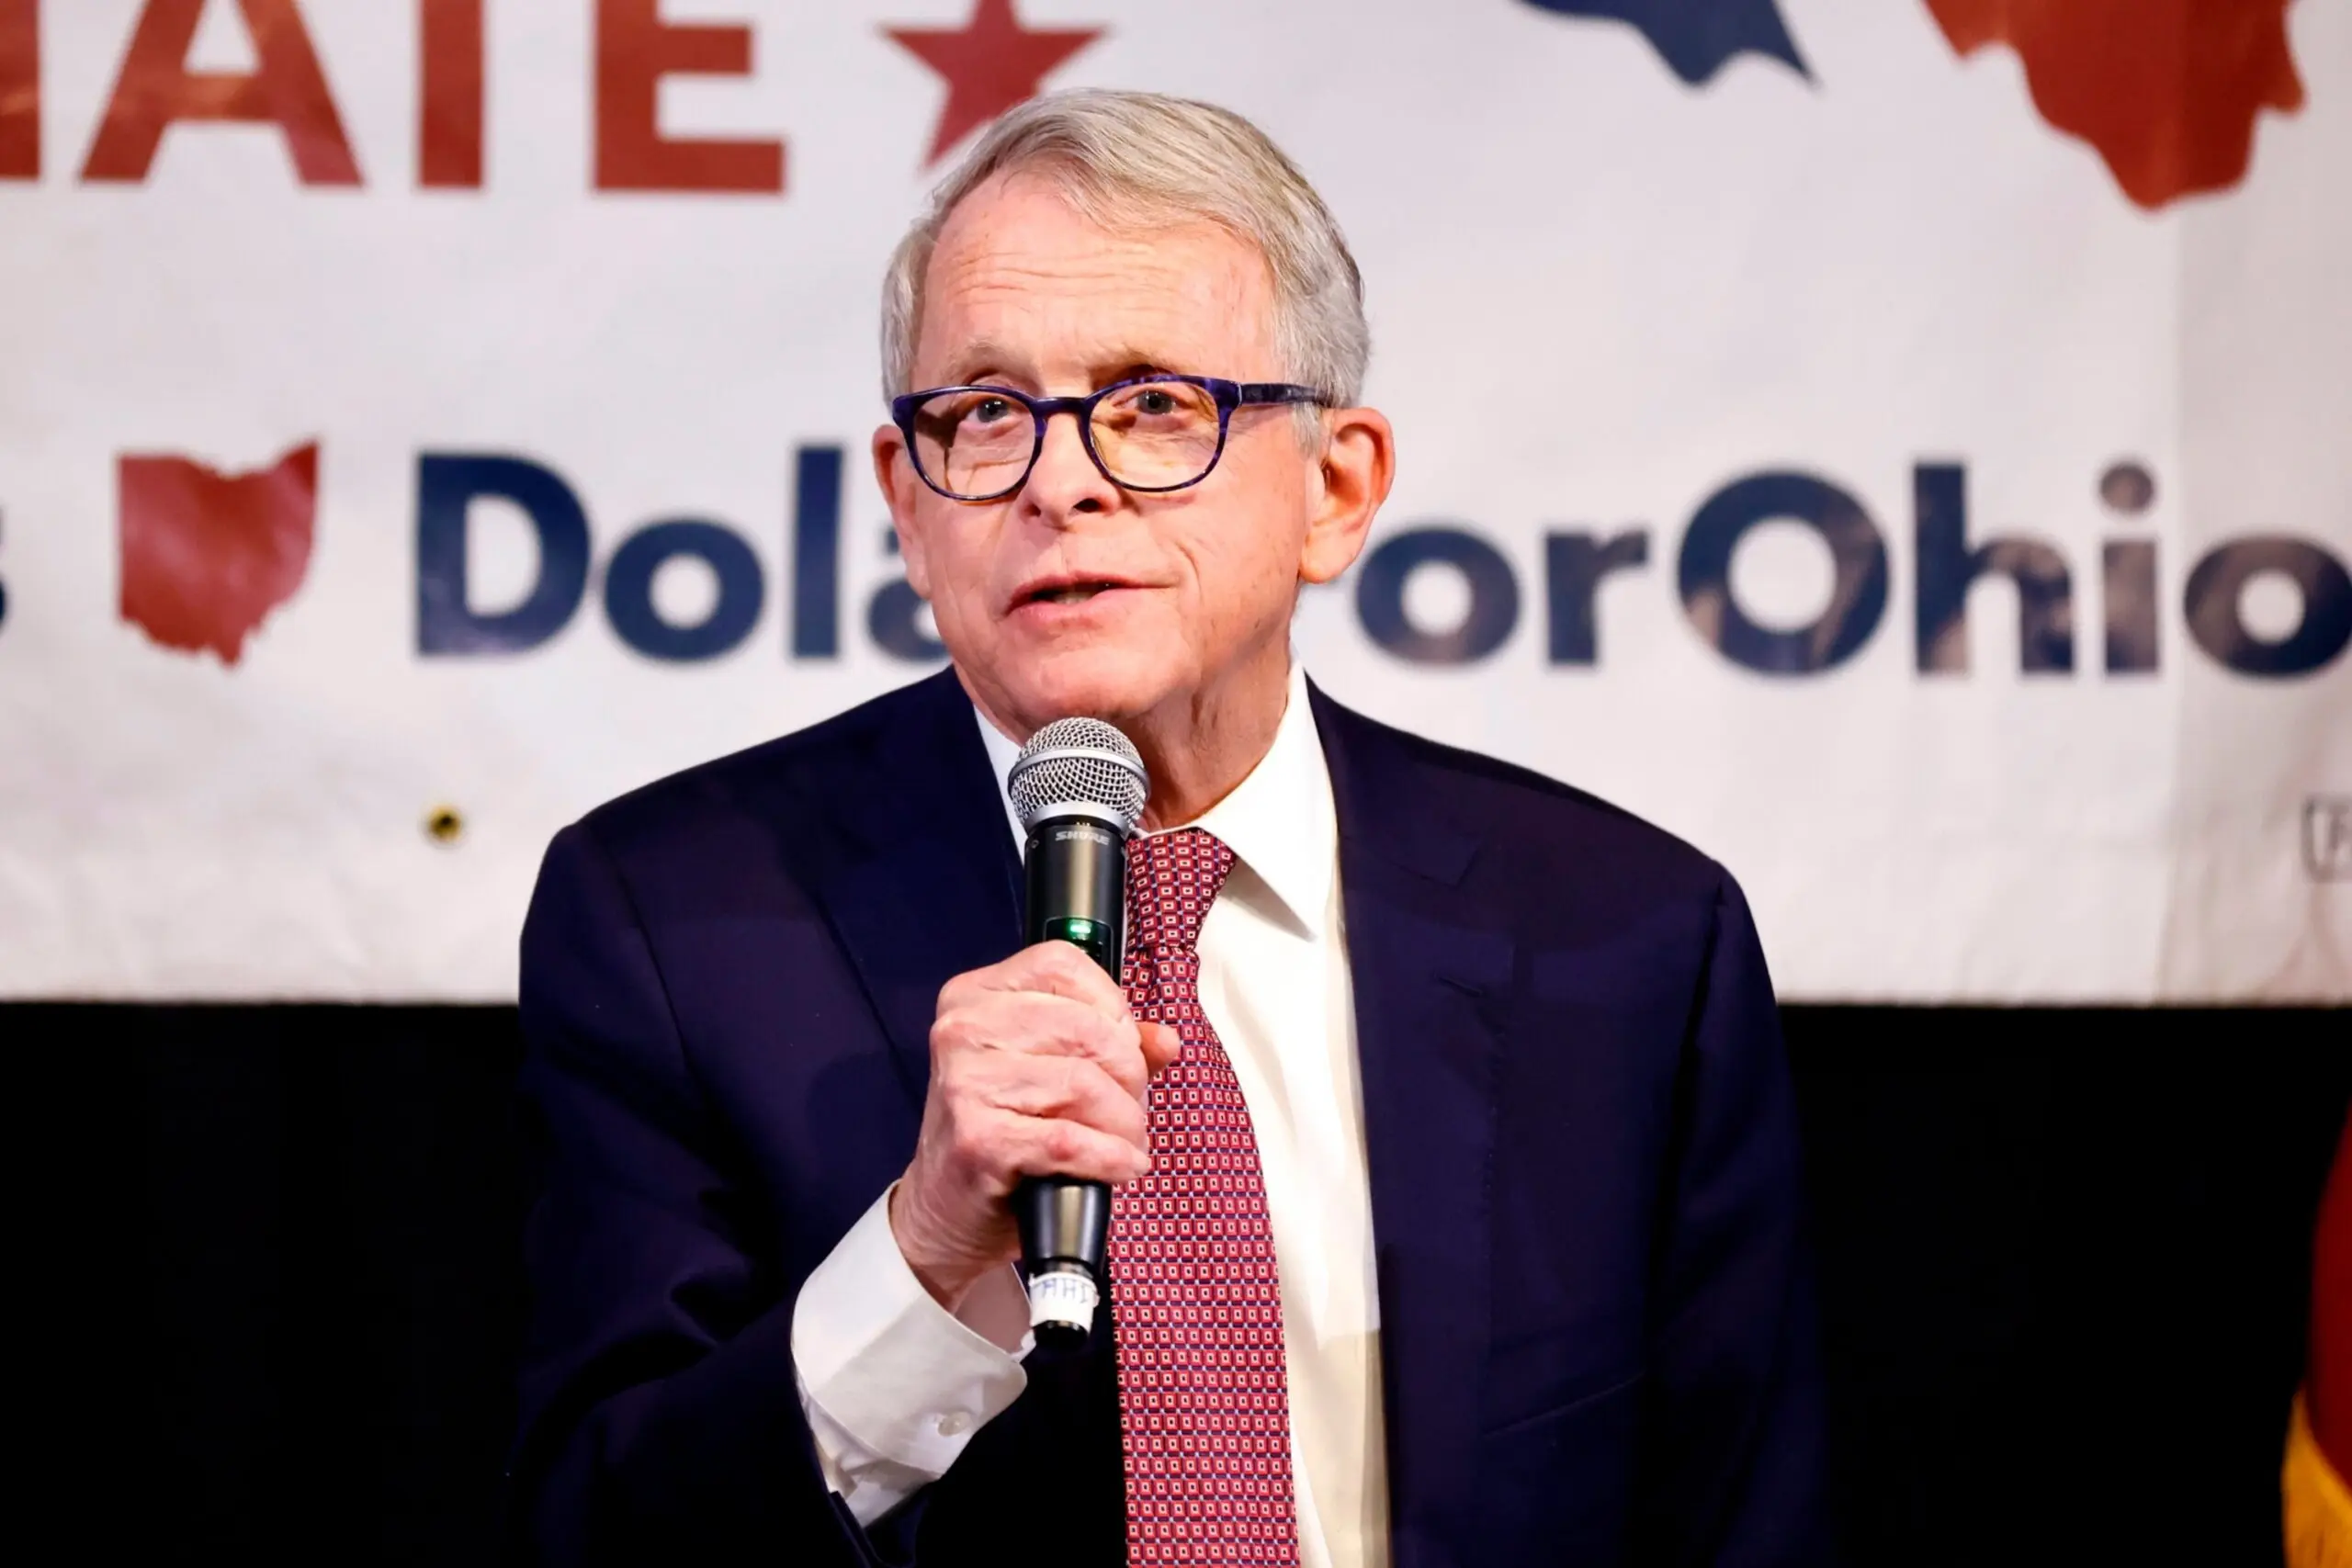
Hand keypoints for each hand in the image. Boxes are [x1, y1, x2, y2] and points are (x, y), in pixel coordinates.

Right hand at [890, 942, 1182, 1307]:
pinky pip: (1071, 1139)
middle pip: (1086, 1029)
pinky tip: (1122, 1165)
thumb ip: (1108, 1045)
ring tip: (1126, 1141)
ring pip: (1085, 1084)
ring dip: (1124, 1122)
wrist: (947, 1209)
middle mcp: (962, 1030)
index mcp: (975, 996)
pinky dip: (1111, 1157)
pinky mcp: (978, 1139)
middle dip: (1129, 1075)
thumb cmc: (997, 1132)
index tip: (1125, 1046)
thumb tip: (1164, 1040)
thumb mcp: (1045, 1072)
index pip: (1063, 965)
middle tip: (1131, 1108)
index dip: (1112, 1006)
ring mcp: (965, 1083)